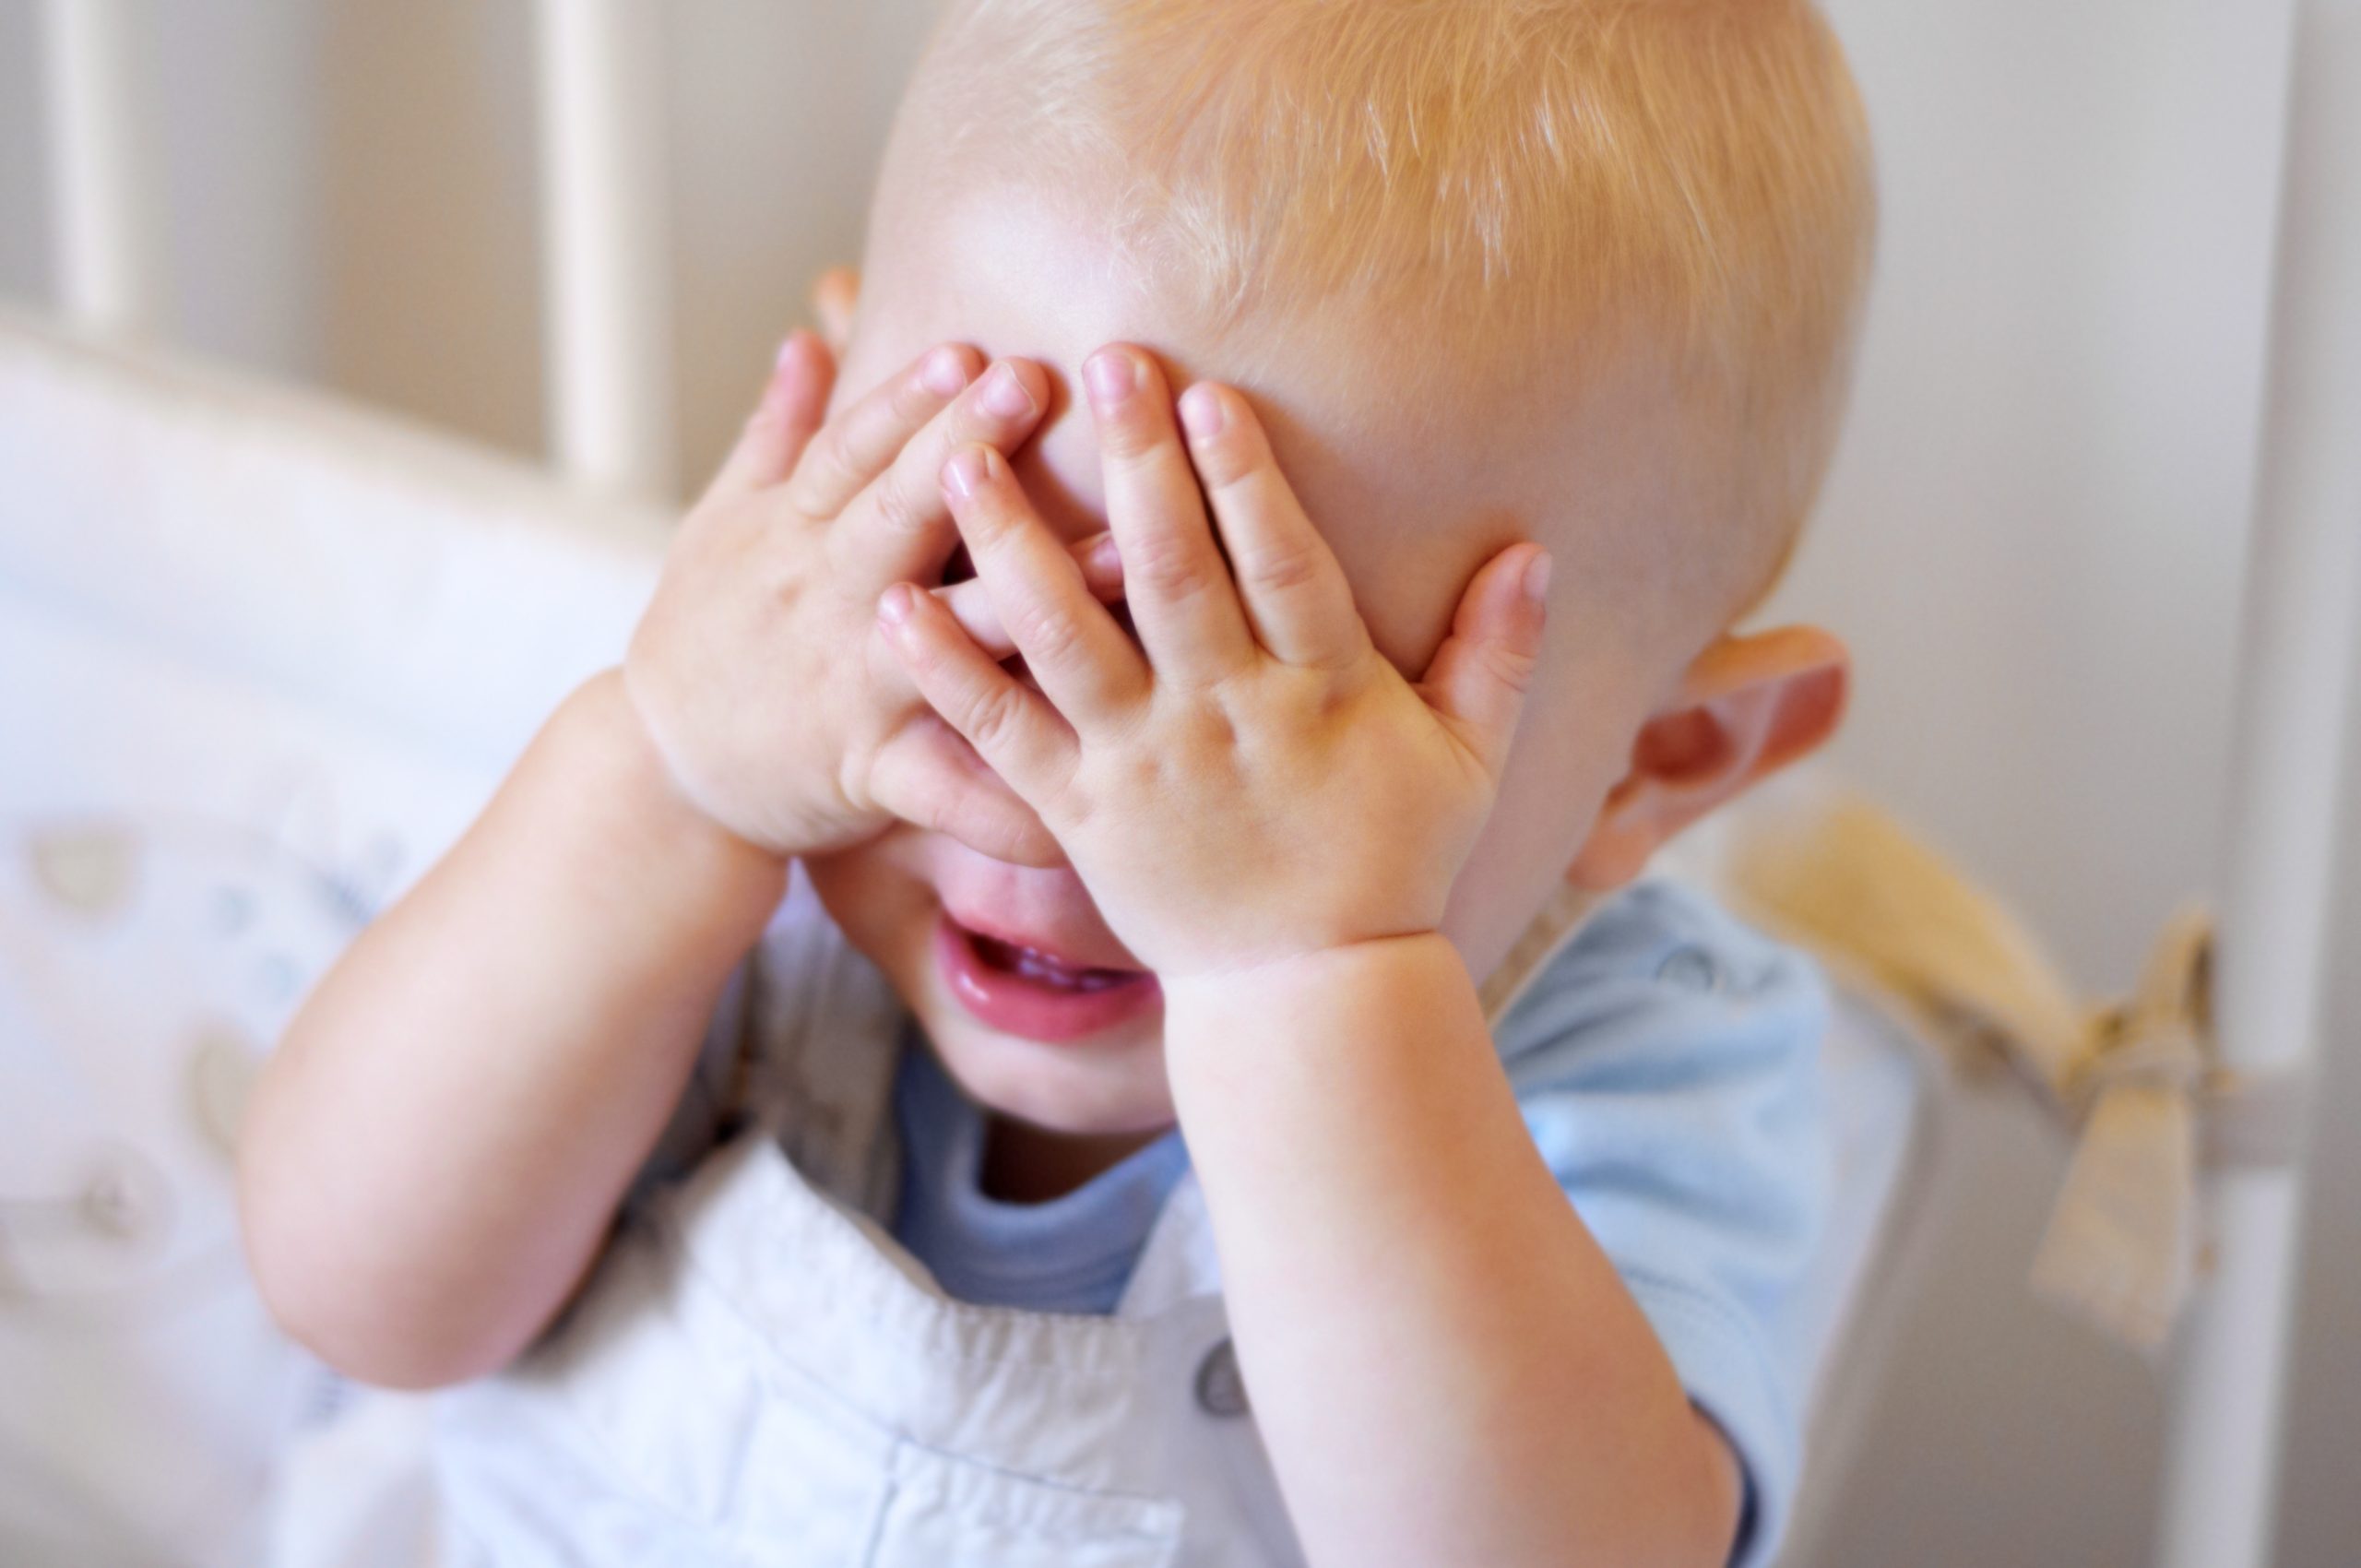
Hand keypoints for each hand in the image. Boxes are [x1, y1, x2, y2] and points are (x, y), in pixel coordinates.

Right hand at [623, 332, 1122, 864]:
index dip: (904, 397)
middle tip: (1035, 382)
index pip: (852, 450)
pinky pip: (948, 788)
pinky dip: (1010, 799)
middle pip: (897, 512)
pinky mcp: (870, 770)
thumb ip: (780, 434)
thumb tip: (813, 335)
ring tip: (1122, 562)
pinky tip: (1081, 799)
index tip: (968, 345)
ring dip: (1031, 597)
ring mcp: (853, 684)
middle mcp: (828, 597)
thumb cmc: (707, 635)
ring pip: (949, 635)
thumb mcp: (723, 524)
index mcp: (799, 532)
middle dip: (966, 448)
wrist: (662, 772)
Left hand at [876, 345, 1550, 978]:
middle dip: (1132, 464)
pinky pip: (1003, 734)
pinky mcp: (1077, 812)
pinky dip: (946, 671)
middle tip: (1095, 361)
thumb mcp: (1467, 762)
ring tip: (957, 455)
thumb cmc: (1391, 866)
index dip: (1245, 475)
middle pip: (1170, 574)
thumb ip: (1495, 654)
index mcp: (1321, 693)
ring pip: (1066, 638)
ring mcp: (1140, 765)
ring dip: (1010, 543)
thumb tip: (1536, 552)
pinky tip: (892, 605)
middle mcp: (1222, 717)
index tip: (1205, 391)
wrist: (1308, 995)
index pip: (1282, 563)